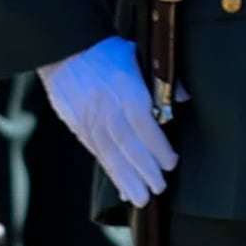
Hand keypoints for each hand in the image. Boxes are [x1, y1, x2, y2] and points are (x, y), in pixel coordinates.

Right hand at [41, 35, 172, 205]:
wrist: (63, 48)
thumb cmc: (106, 52)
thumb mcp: (138, 55)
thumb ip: (162, 79)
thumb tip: (183, 99)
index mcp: (123, 89)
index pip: (142, 123)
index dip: (156, 146)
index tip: (170, 163)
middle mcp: (104, 107)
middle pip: (125, 143)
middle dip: (142, 169)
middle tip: (158, 189)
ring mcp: (87, 118)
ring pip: (108, 152)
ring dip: (125, 177)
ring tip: (140, 198)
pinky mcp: (75, 124)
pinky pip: (95, 151)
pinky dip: (109, 169)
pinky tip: (121, 185)